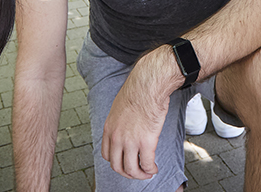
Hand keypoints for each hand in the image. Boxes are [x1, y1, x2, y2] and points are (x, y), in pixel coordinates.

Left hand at [99, 54, 175, 178]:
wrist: (148, 86)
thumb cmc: (137, 91)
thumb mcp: (119, 107)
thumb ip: (119, 121)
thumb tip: (127, 125)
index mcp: (109, 129)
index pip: (106, 155)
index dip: (116, 162)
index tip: (125, 162)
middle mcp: (116, 138)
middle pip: (117, 166)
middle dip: (127, 173)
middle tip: (136, 172)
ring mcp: (130, 141)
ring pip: (131, 169)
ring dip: (140, 175)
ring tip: (147, 173)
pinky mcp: (146, 142)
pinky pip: (146, 164)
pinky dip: (150, 169)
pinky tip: (154, 168)